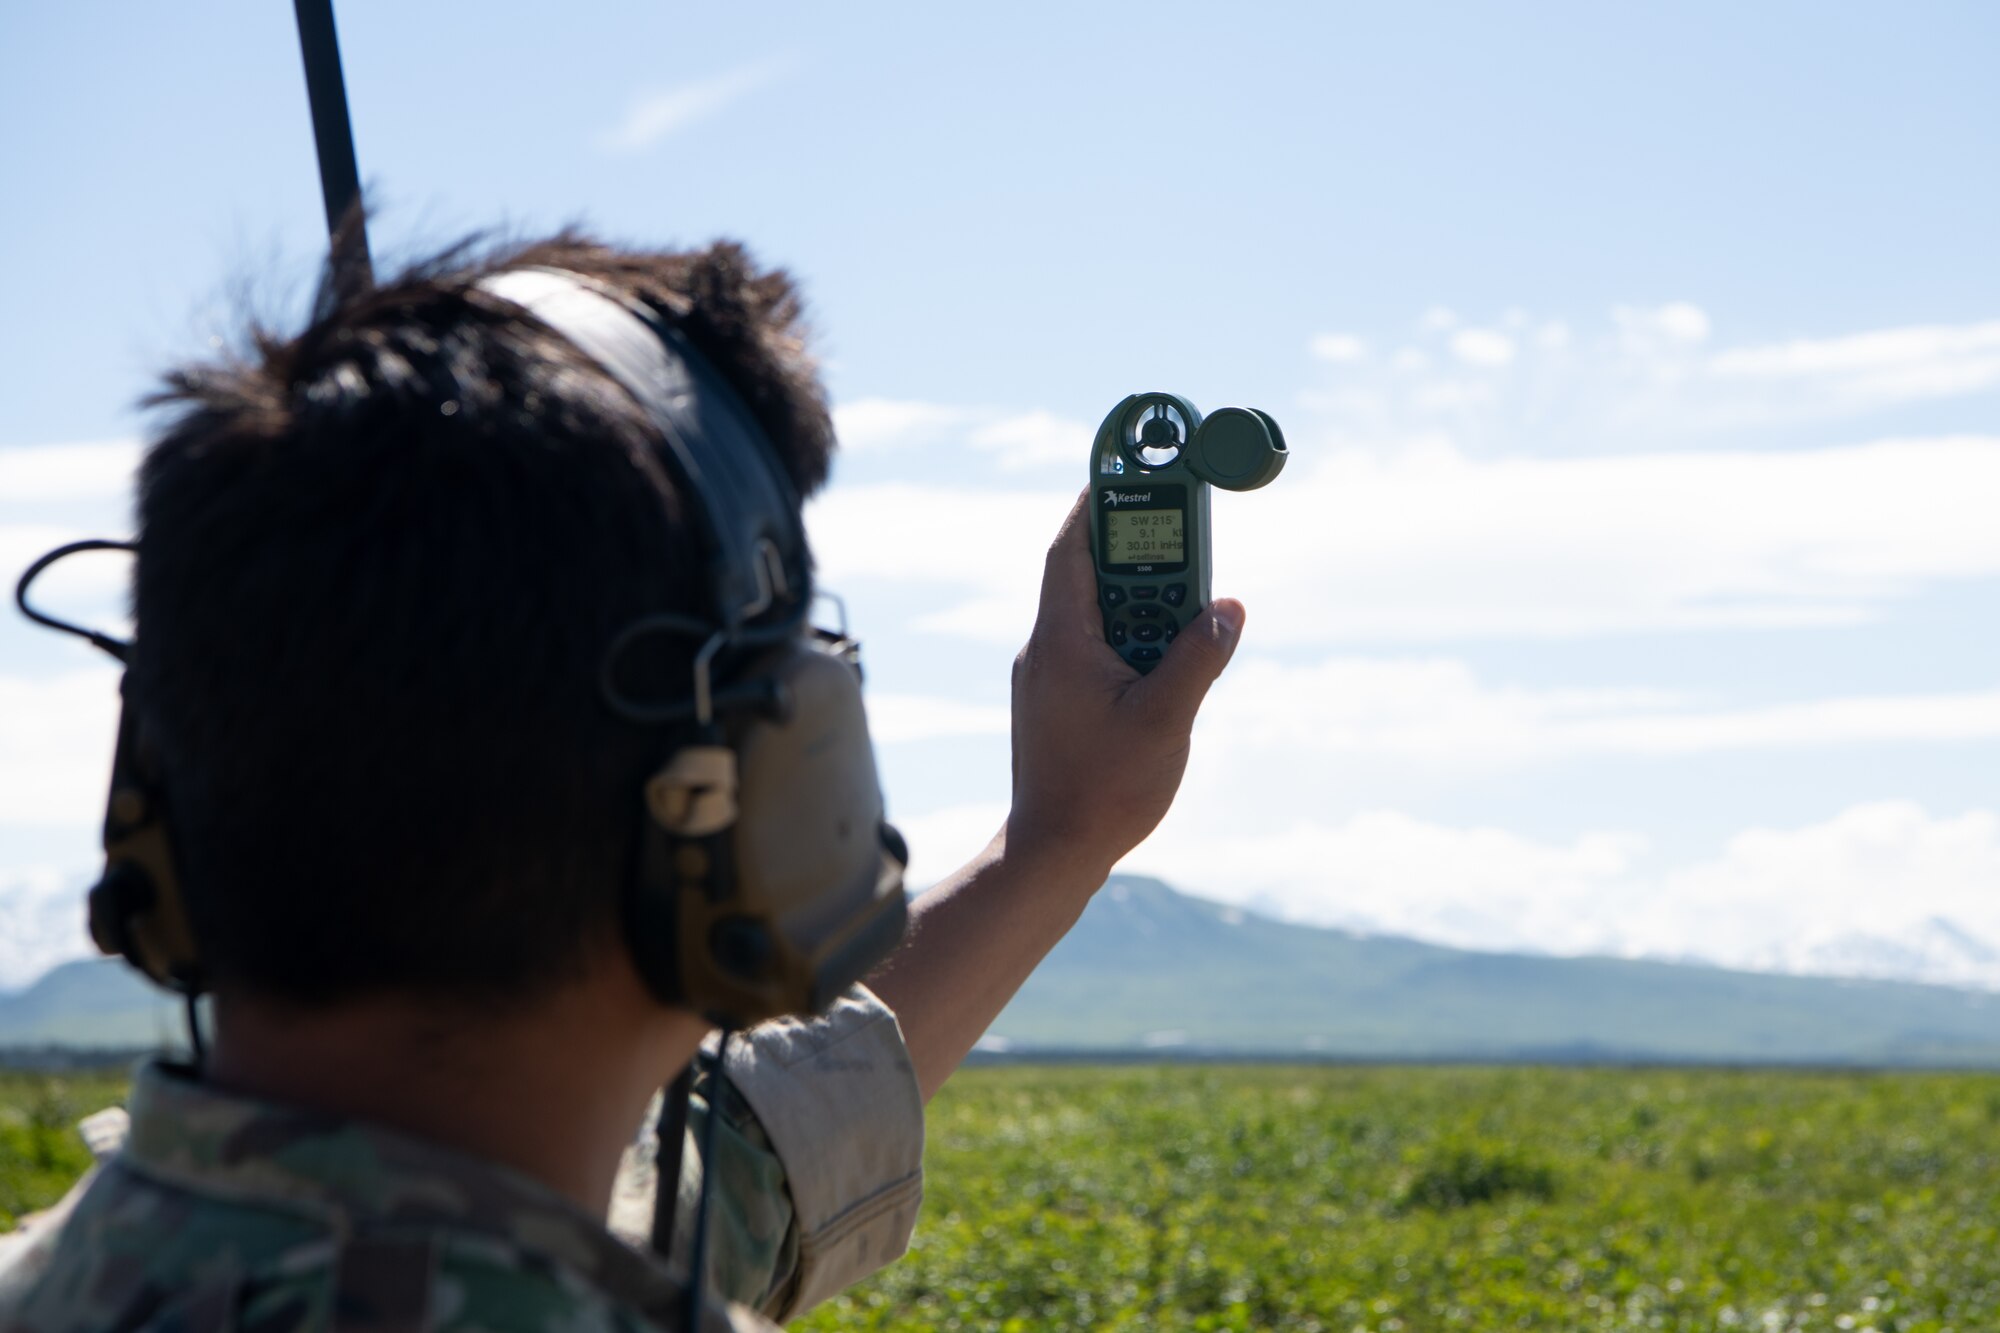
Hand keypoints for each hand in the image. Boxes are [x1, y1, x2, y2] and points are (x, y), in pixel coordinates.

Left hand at [1005, 489, 1245, 882]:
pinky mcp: (1058, 702)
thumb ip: (1201, 658)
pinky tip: (1170, 674)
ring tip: (1190, 629)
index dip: (1100, 505)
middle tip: (1193, 558)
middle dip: (1146, 564)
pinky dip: (1137, 647)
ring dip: (1149, 614)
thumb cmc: (1103, 791)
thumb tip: (1229, 608)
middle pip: (1094, 578)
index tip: (1133, 475)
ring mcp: (1049, 677)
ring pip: (1102, 619)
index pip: (1073, 549)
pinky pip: (1100, 652)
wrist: (1054, 854)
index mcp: (1061, 641)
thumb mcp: (1167, 720)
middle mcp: (1046, 650)